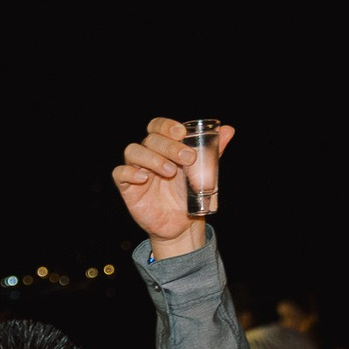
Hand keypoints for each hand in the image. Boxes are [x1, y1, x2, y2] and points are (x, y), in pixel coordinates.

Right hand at [112, 117, 234, 258]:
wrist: (183, 223)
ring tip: (170, 171)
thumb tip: (228, 130)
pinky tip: (144, 178)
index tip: (181, 132)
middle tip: (187, 159)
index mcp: (163, 146)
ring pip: (133, 152)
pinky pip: (119, 174)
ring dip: (152, 158)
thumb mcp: (203, 171)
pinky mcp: (127, 188)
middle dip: (169, 146)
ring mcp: (136, 170)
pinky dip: (130, 173)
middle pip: (150, 139)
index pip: (157, 126)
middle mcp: (148, 155)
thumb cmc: (189, 193)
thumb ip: (212, 151)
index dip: (166, 125)